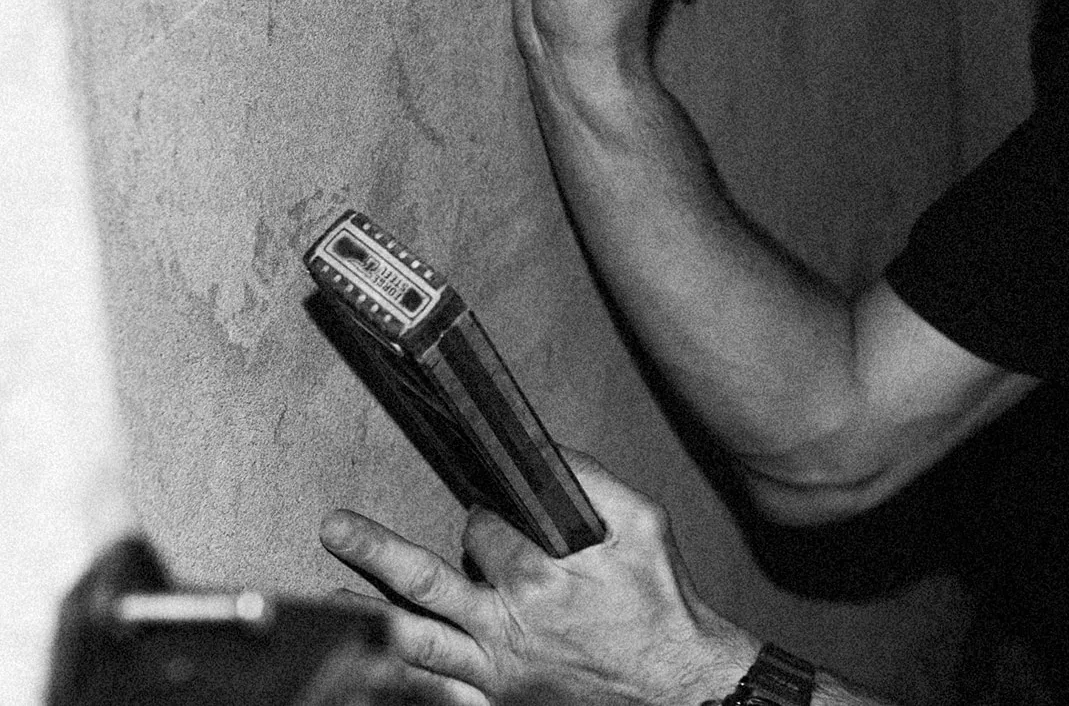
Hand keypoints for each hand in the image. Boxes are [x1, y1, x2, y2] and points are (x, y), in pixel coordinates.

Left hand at [320, 450, 754, 705]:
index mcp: (544, 572)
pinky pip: (434, 678)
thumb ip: (593, 483)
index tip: (487, 506)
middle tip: (335, 527)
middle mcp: (510, 619)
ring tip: (326, 594)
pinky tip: (363, 649)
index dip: (485, 511)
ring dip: (367, 606)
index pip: (487, 526)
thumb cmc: (660, 603)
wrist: (675, 685)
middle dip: (380, 550)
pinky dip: (394, 663)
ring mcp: (497, 663)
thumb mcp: (644, 523)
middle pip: (432, 576)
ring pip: (416, 630)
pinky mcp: (497, 693)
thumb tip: (548, 455)